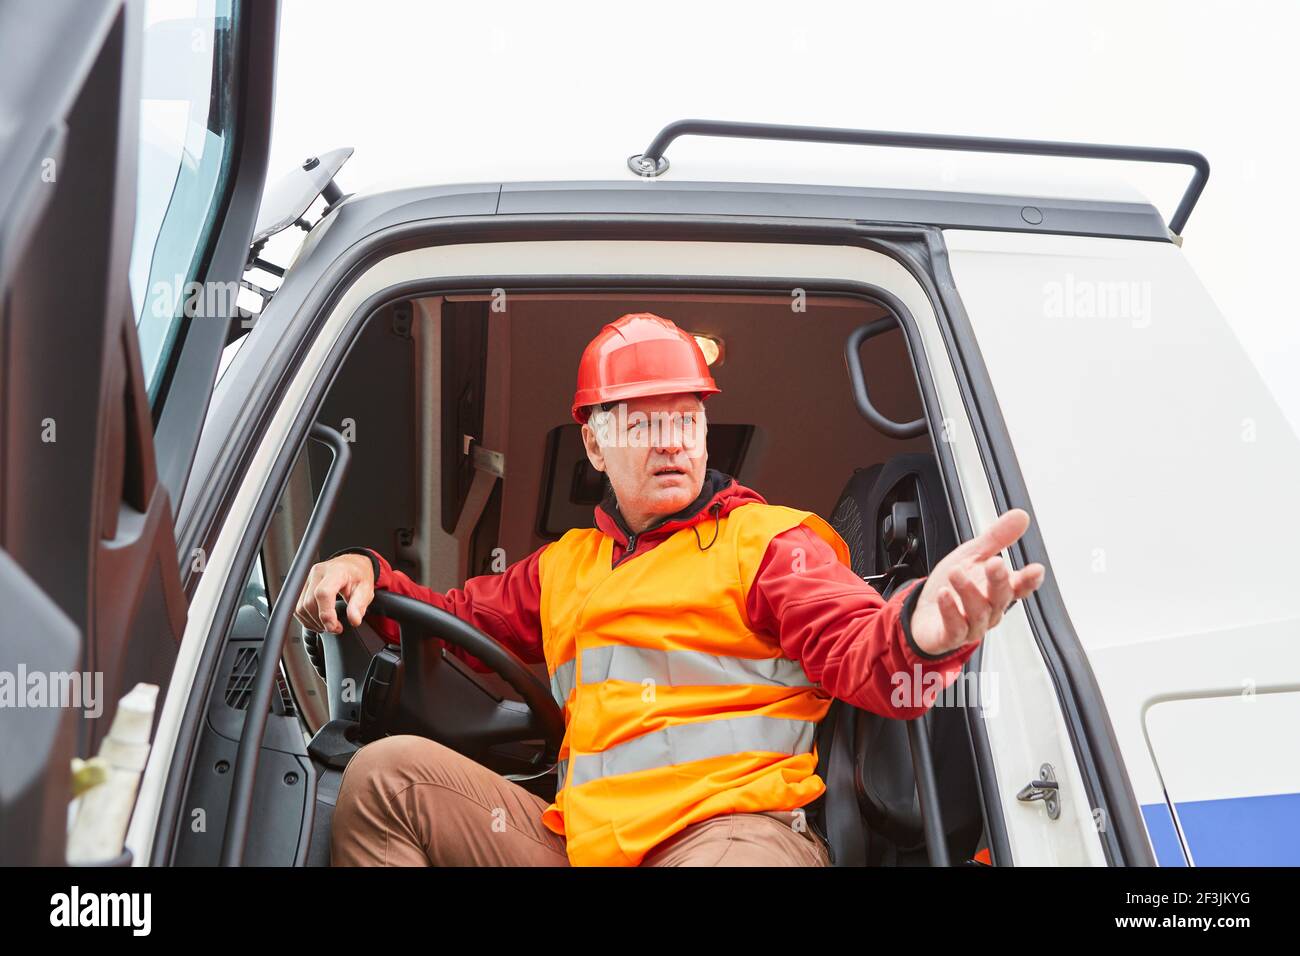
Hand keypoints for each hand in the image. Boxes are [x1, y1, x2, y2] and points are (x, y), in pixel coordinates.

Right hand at [293, 553, 375, 633]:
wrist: (351, 565)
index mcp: (335, 571)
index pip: (323, 593)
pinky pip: (297, 607)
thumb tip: (354, 620)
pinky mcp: (302, 586)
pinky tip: (319, 621)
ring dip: (313, 622)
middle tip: (336, 628)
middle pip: (310, 603)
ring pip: (301, 607)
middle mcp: (317, 573)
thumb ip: (359, 605)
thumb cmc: (358, 576)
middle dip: (321, 621)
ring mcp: (307, 579)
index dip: (326, 614)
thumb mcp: (366, 589)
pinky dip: (307, 619)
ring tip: (329, 625)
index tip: (334, 627)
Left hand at [909, 508, 1044, 656]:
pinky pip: (954, 627)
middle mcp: (988, 609)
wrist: (923, 612)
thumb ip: (996, 538)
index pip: (1019, 586)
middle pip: (1000, 598)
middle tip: (996, 563)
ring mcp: (971, 625)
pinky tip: (945, 595)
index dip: (1029, 580)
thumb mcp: (972, 555)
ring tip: (956, 572)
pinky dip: (950, 611)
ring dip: (968, 591)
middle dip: (999, 581)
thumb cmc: (952, 585)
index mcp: (996, 589)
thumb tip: (1021, 516)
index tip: (1036, 570)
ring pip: (977, 612)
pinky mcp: (950, 636)